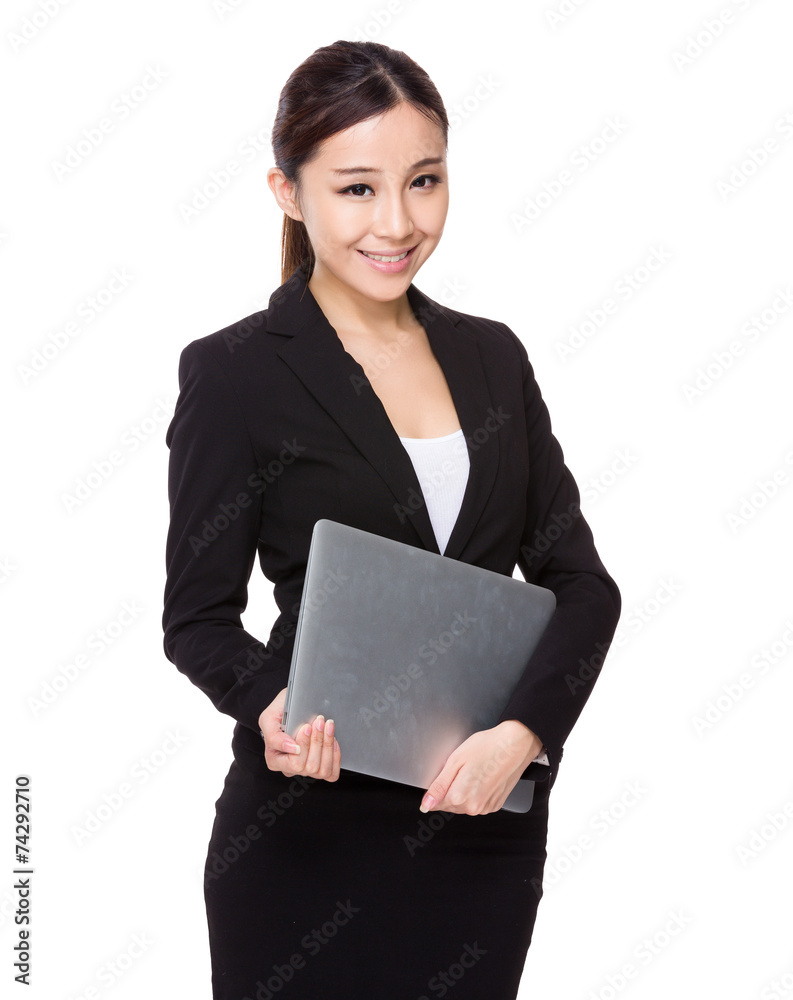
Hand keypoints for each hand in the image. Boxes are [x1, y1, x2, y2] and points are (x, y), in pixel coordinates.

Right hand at [258, 687, 340, 780]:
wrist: (294, 705)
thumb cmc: (280, 712)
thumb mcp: (268, 718)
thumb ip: (273, 736)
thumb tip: (292, 748)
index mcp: (275, 760)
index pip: (294, 764)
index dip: (303, 745)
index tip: (306, 727)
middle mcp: (290, 768)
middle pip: (310, 766)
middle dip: (317, 741)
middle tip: (319, 722)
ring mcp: (306, 770)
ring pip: (322, 770)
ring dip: (328, 745)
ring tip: (327, 726)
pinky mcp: (321, 768)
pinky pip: (332, 773)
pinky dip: (335, 756)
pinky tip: (332, 739)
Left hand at [419, 720, 541, 814]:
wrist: (516, 744)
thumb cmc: (487, 747)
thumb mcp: (455, 761)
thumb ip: (439, 786)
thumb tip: (426, 805)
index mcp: (460, 797)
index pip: (435, 804)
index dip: (436, 789)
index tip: (445, 775)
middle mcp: (474, 807)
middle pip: (449, 805)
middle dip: (449, 790)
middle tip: (461, 769)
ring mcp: (486, 808)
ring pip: (463, 805)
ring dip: (462, 792)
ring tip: (473, 771)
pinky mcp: (495, 805)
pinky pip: (477, 803)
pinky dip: (475, 793)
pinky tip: (481, 777)